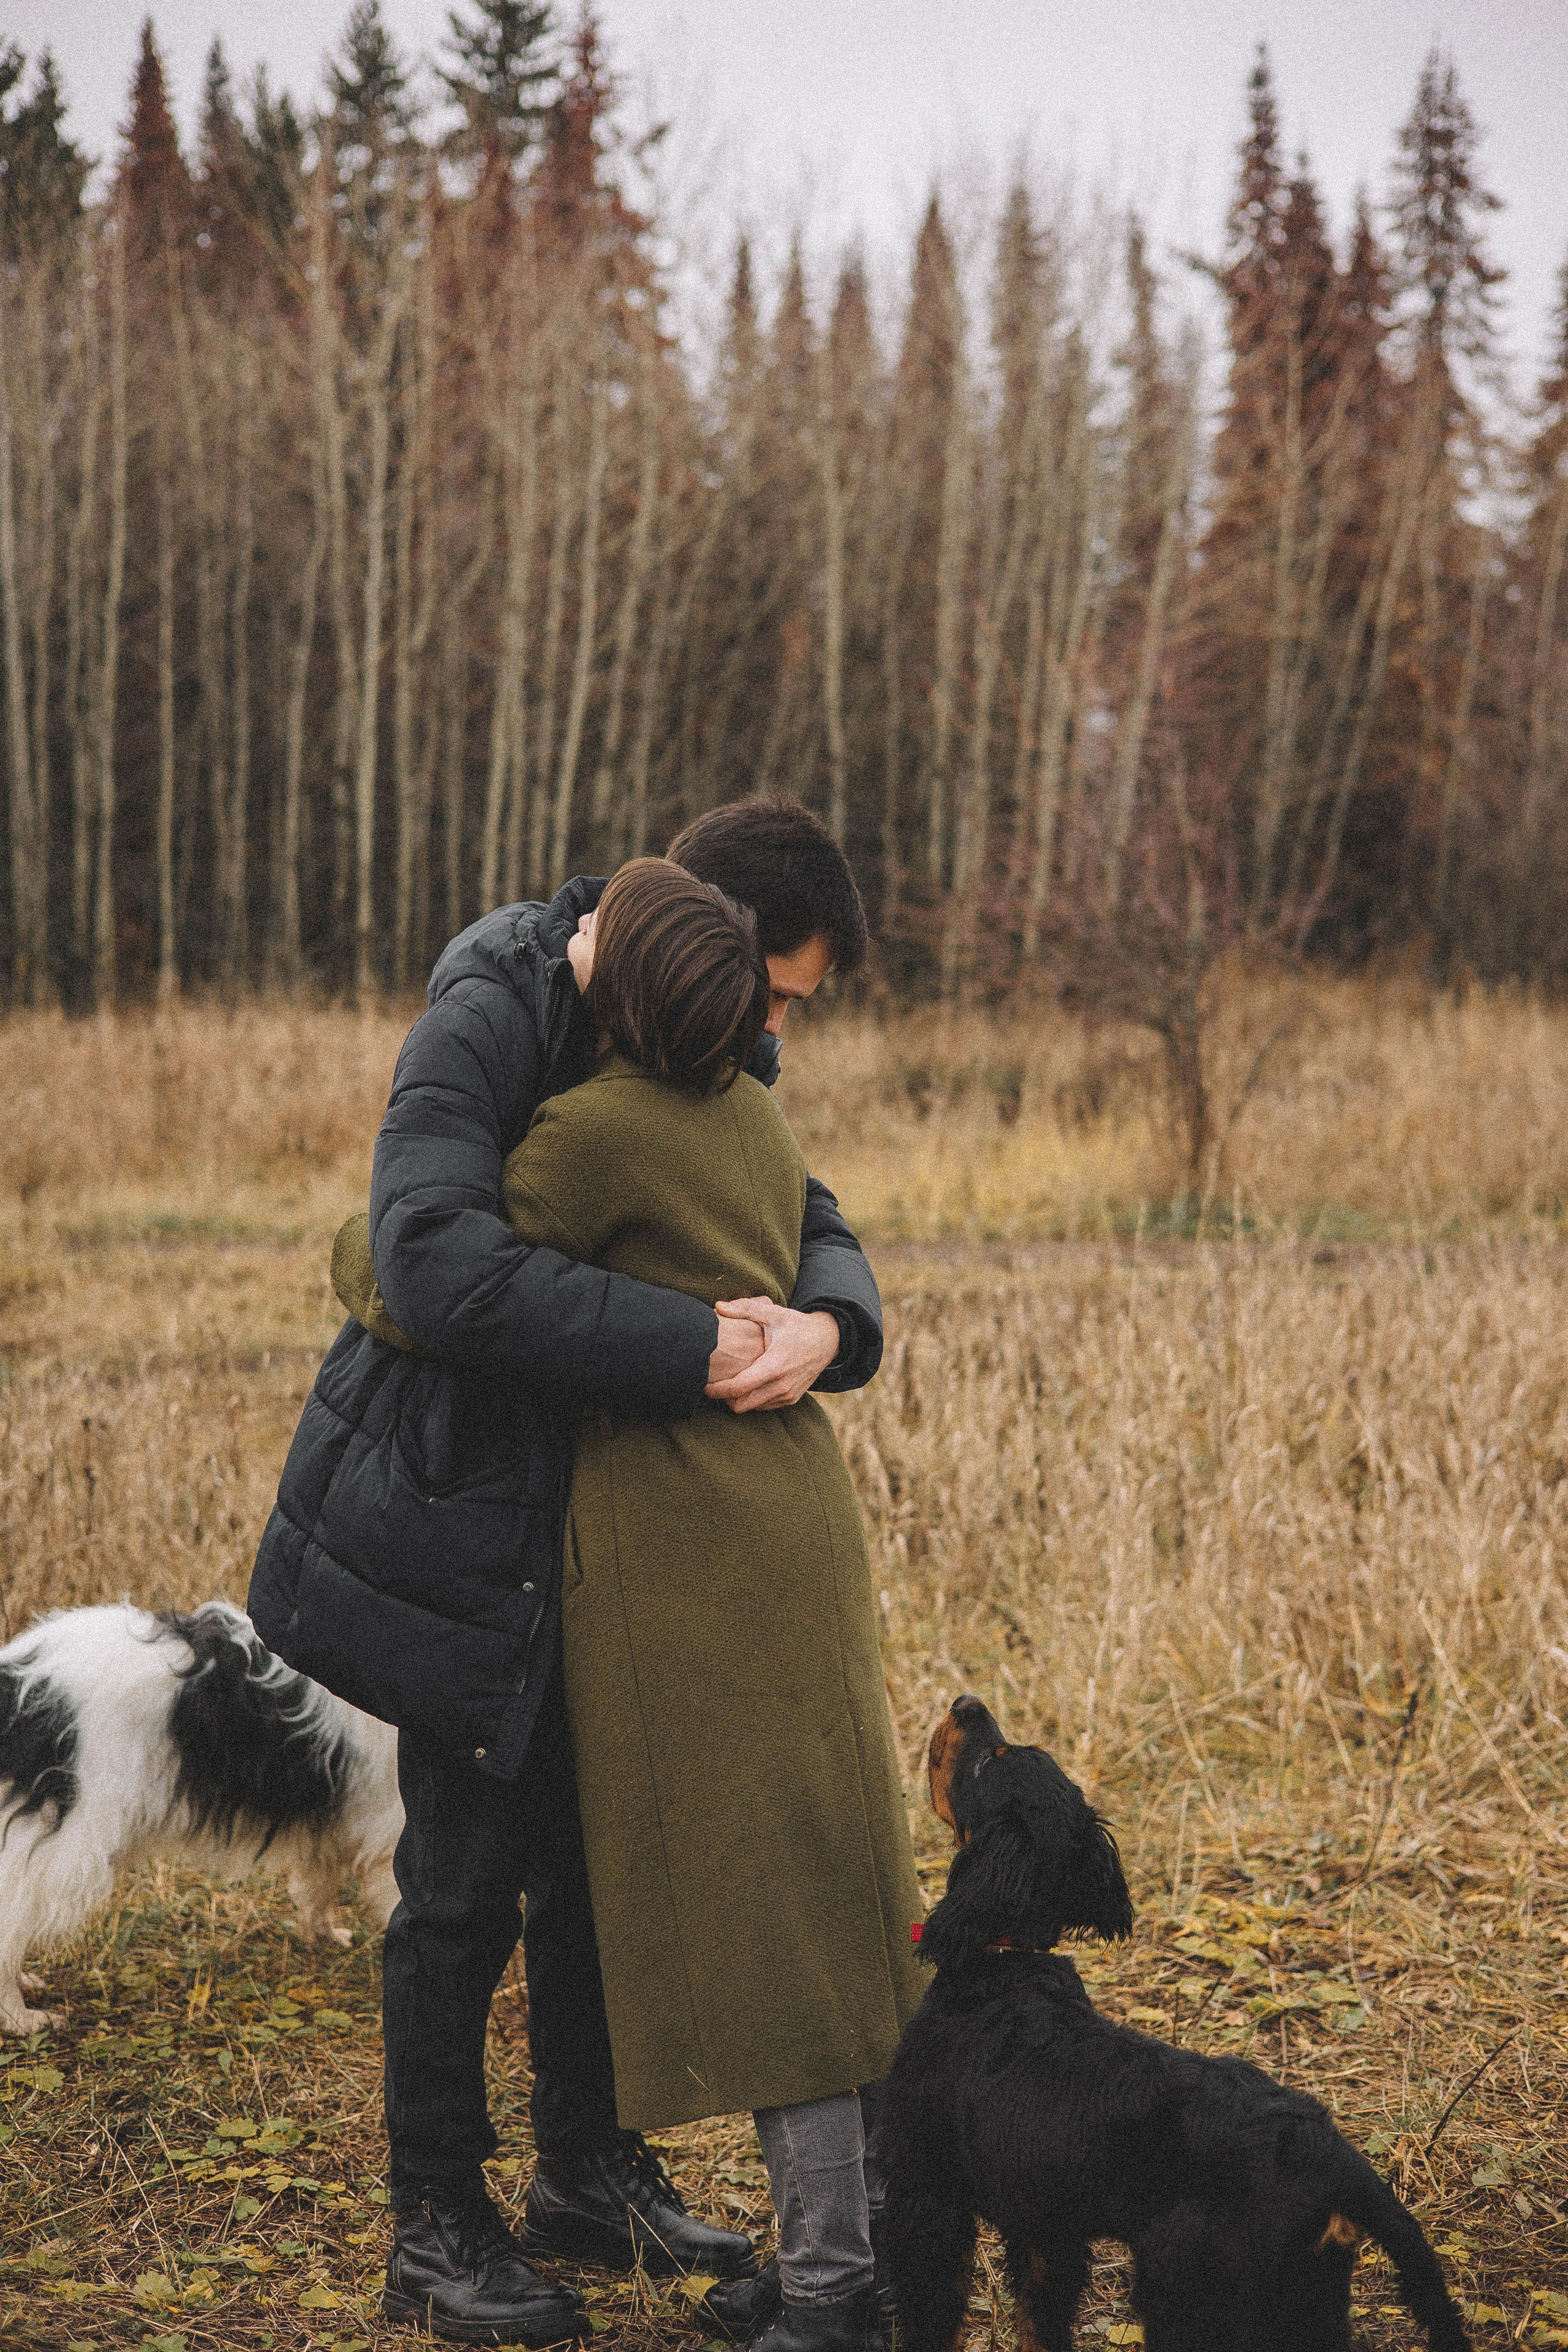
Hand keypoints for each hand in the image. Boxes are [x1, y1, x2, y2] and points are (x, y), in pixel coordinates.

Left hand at [705, 1298, 840, 1411]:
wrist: (828, 1340)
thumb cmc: (797, 1325)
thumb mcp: (773, 1314)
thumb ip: (745, 1309)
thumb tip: (718, 1305)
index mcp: (774, 1366)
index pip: (738, 1388)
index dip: (716, 1390)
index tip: (703, 1384)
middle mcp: (781, 1385)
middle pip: (741, 1405)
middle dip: (723, 1398)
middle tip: (712, 1385)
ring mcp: (788, 1394)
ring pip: (752, 1408)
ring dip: (738, 1399)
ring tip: (727, 1384)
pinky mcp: (791, 1399)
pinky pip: (765, 1406)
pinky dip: (752, 1400)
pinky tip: (746, 1385)